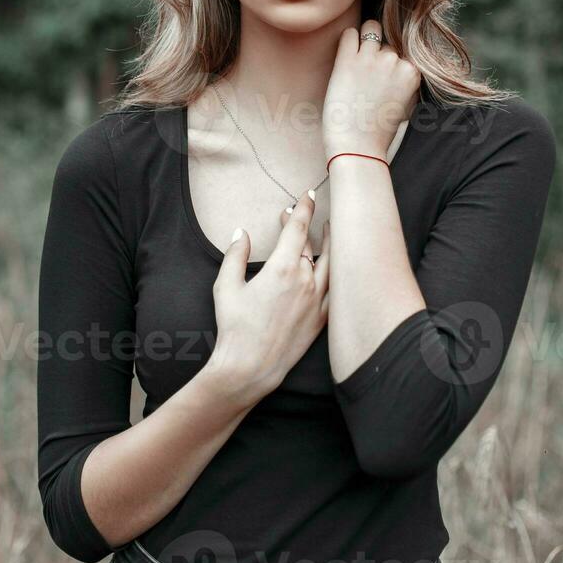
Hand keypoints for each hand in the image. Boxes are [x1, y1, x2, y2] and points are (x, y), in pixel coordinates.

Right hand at [208, 190, 330, 404]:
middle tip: (298, 215)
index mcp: (282, 268)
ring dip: (330, 244)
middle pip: (312, 244)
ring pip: (330, 264)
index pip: (298, 229)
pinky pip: (335, 290)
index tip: (306, 195)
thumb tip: (241, 233)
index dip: (303, 209)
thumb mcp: (225, 286)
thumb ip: (234, 255)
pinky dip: (337, 274)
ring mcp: (317, 300)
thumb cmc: (235, 327)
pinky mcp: (321, 319)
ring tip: (329, 231)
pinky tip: (334, 268)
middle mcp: (305, 281)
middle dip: (307, 225)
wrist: (250, 367)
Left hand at [322, 21, 421, 158]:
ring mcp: (372, 59)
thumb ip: (408, 82)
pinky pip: (349, 33)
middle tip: (367, 76)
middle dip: (378, 55)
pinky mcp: (348, 60)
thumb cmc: (379, 131)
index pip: (403, 53)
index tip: (381, 80)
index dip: (391, 64)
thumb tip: (404, 64)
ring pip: (371, 29)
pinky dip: (347, 40)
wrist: (357, 146)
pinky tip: (344, 55)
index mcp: (413, 72)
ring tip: (356, 62)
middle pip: (387, 44)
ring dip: (364, 41)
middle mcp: (395, 61)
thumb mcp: (407, 105)